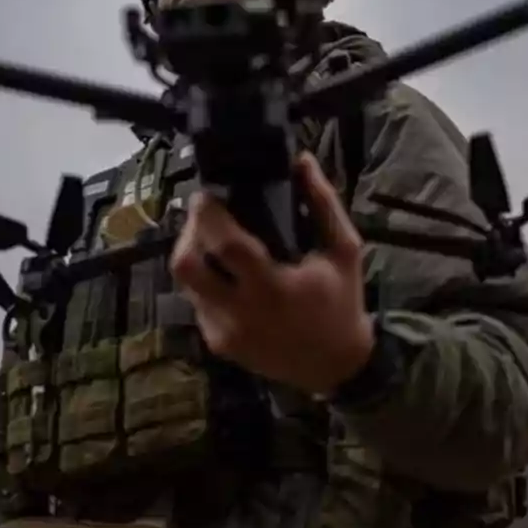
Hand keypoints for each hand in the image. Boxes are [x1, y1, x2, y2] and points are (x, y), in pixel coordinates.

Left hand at [168, 152, 374, 394]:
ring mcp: (223, 332)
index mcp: (274, 288)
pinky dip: (206, 280)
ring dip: (194, 253)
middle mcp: (241, 313)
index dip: (208, 214)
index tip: (210, 192)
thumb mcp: (344, 250)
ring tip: (215, 238)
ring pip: (184, 282)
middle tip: (207, 213)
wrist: (335, 367)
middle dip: (189, 230)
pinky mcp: (216, 343)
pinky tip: (228, 273)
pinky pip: (197, 300)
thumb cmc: (342, 303)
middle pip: (185, 265)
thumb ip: (322, 203)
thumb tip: (301, 160)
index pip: (224, 246)